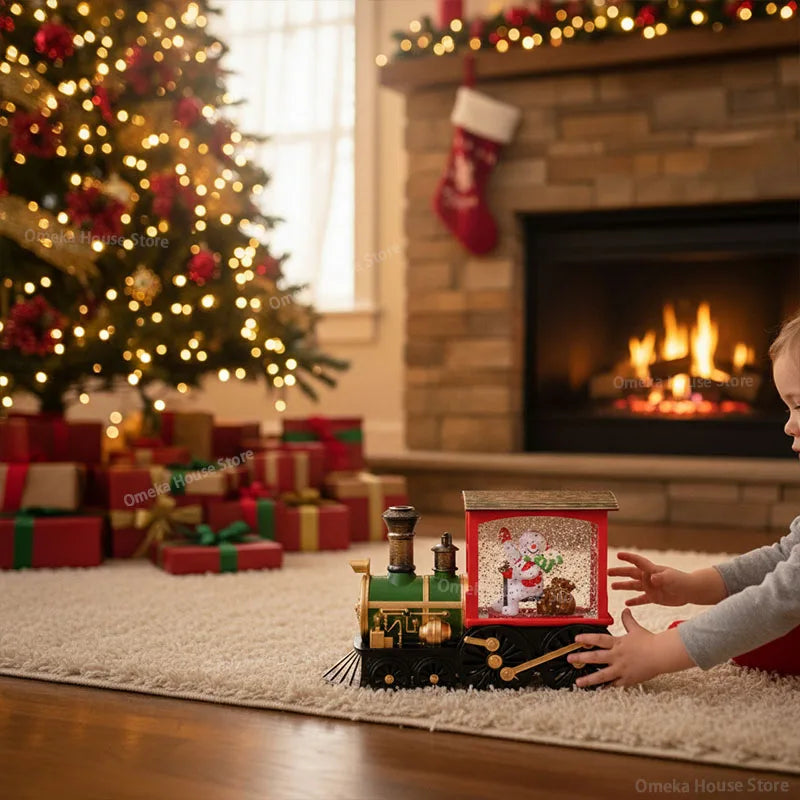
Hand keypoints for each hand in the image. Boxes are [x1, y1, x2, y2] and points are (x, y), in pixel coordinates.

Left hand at [569, 609, 693, 687]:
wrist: (662, 655)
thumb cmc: (649, 641)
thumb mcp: (636, 629)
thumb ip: (628, 620)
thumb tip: (625, 609)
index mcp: (617, 643)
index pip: (598, 639)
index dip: (586, 638)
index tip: (575, 639)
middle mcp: (617, 656)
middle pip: (595, 657)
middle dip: (581, 658)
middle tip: (569, 659)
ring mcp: (621, 669)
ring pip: (602, 675)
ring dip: (589, 679)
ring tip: (578, 682)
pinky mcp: (628, 679)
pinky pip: (614, 684)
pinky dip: (606, 687)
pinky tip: (598, 690)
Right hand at [608, 552, 695, 606]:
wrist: (690, 591)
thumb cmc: (682, 581)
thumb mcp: (671, 578)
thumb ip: (661, 578)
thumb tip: (652, 578)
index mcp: (651, 570)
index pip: (637, 562)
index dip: (628, 558)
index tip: (618, 555)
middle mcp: (648, 577)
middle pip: (631, 573)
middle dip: (619, 572)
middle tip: (607, 572)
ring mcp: (650, 587)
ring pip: (633, 586)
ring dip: (623, 586)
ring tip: (612, 586)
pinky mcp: (654, 597)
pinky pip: (641, 600)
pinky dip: (634, 602)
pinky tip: (626, 604)